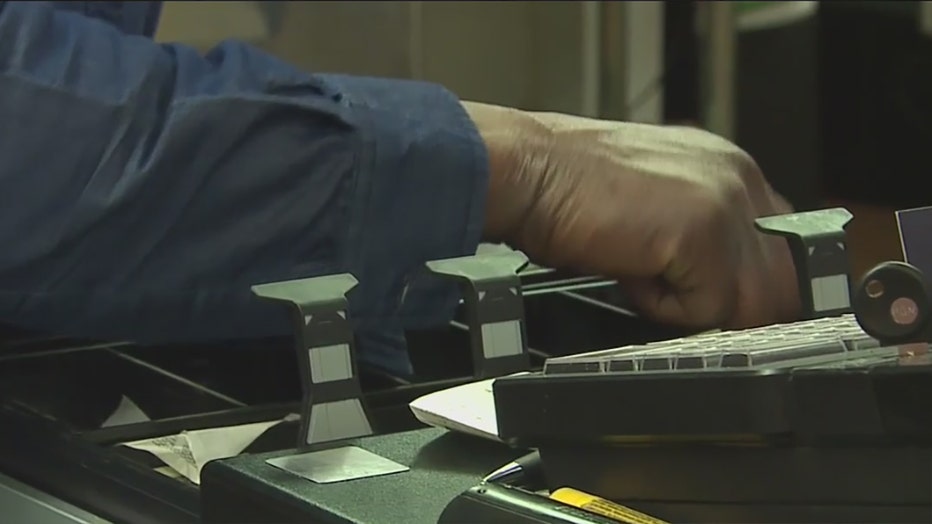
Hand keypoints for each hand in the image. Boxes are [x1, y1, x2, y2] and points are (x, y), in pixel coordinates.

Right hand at [463, 101, 799, 329]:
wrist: (527, 170)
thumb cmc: (566, 191)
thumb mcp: (650, 204)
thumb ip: (696, 232)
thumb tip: (716, 283)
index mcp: (729, 168)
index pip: (783, 245)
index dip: (756, 286)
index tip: (724, 307)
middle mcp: (739, 178)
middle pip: (783, 281)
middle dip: (735, 309)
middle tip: (678, 302)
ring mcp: (726, 202)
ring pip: (753, 303)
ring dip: (695, 308)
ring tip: (645, 277)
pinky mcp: (702, 233)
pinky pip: (707, 309)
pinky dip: (660, 306)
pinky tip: (627, 270)